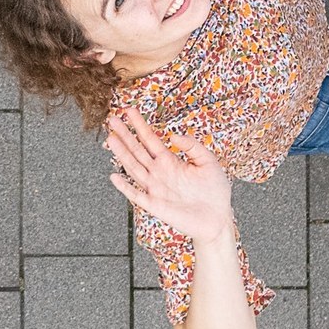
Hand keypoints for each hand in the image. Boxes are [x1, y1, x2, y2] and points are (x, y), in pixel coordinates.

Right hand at [105, 108, 232, 243]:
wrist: (217, 217)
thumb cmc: (214, 189)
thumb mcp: (208, 161)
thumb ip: (192, 146)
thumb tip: (173, 135)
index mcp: (170, 161)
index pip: (150, 140)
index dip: (140, 125)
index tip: (128, 111)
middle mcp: (159, 173)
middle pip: (137, 150)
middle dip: (125, 134)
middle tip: (111, 118)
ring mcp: (155, 188)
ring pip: (134, 167)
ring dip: (122, 153)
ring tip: (111, 137)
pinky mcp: (155, 205)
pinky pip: (137, 195)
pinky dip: (125, 187)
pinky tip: (114, 176)